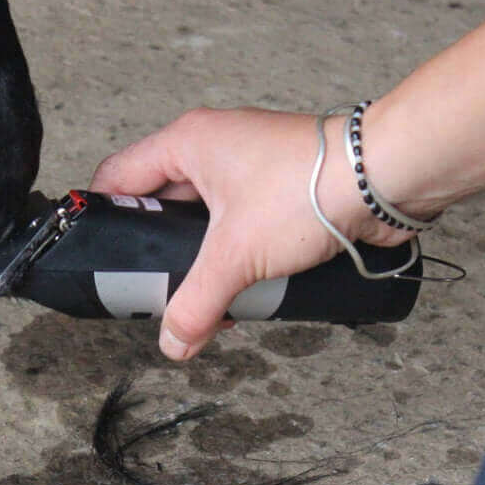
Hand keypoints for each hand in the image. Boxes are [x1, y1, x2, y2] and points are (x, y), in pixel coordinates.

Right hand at [90, 106, 410, 358]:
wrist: (385, 178)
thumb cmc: (310, 187)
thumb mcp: (237, 255)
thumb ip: (196, 303)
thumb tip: (173, 342)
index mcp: (187, 142)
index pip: (118, 177)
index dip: (103, 218)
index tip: (99, 259)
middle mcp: (214, 147)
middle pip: (161, 206)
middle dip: (161, 254)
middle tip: (155, 291)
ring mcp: (249, 167)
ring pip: (206, 221)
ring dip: (204, 262)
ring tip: (206, 300)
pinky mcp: (280, 189)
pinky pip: (242, 226)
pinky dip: (239, 258)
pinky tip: (244, 291)